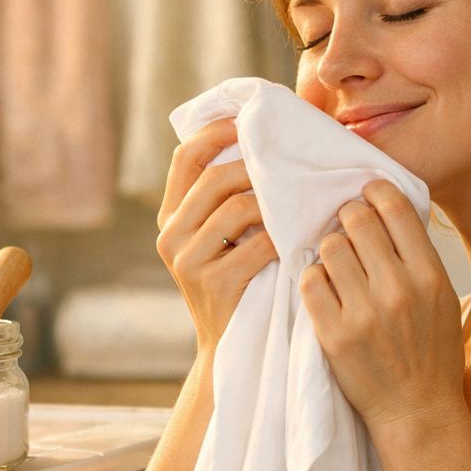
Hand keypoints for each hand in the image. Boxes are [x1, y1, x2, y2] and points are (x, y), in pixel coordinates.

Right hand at [156, 119, 278, 354]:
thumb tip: (262, 142)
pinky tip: (301, 239)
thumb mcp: (221, 240)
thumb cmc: (241, 285)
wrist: (233, 350)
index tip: (251, 121)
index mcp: (169, 218)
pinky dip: (284, 238)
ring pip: (238, 207)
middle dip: (257, 166)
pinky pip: (259, 243)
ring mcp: (188, 262)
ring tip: (300, 203)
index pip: (186, 158)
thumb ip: (227, 200)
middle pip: (215, 178)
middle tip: (291, 165)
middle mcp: (170, 236)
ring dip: (275, 202)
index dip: (218, 132)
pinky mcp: (215, 284)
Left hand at [299, 180, 465, 432]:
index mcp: (429, 275)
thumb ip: (416, 255)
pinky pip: (309, 282)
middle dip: (346, 217)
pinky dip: (313, 279)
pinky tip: (324, 289)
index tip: (365, 192)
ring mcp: (364, 313)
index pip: (394, 207)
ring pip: (329, 247)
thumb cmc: (430, 352)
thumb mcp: (442, 298)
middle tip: (344, 228)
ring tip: (336, 264)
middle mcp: (398, 290)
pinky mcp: (333, 335)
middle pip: (356, 220)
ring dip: (328, 250)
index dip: (374, 190)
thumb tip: (384, 207)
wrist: (417, 411)